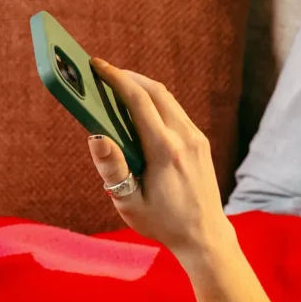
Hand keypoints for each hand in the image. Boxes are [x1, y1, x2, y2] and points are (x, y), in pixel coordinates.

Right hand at [87, 59, 235, 262]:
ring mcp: (197, 139)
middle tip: (102, 73)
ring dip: (143, 88)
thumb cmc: (163, 222)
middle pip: (156, 91)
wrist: (204, 235)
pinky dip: (156, 103)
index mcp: (165, 151)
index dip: (116, 78)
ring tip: (117, 87)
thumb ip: (113, 169)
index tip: (96, 66)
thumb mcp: (129, 202)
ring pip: (168, 100)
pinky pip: (176, 112)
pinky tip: (139, 110)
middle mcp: (185, 138)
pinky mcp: (201, 143)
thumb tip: (96, 137)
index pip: (139, 101)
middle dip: (128, 77)